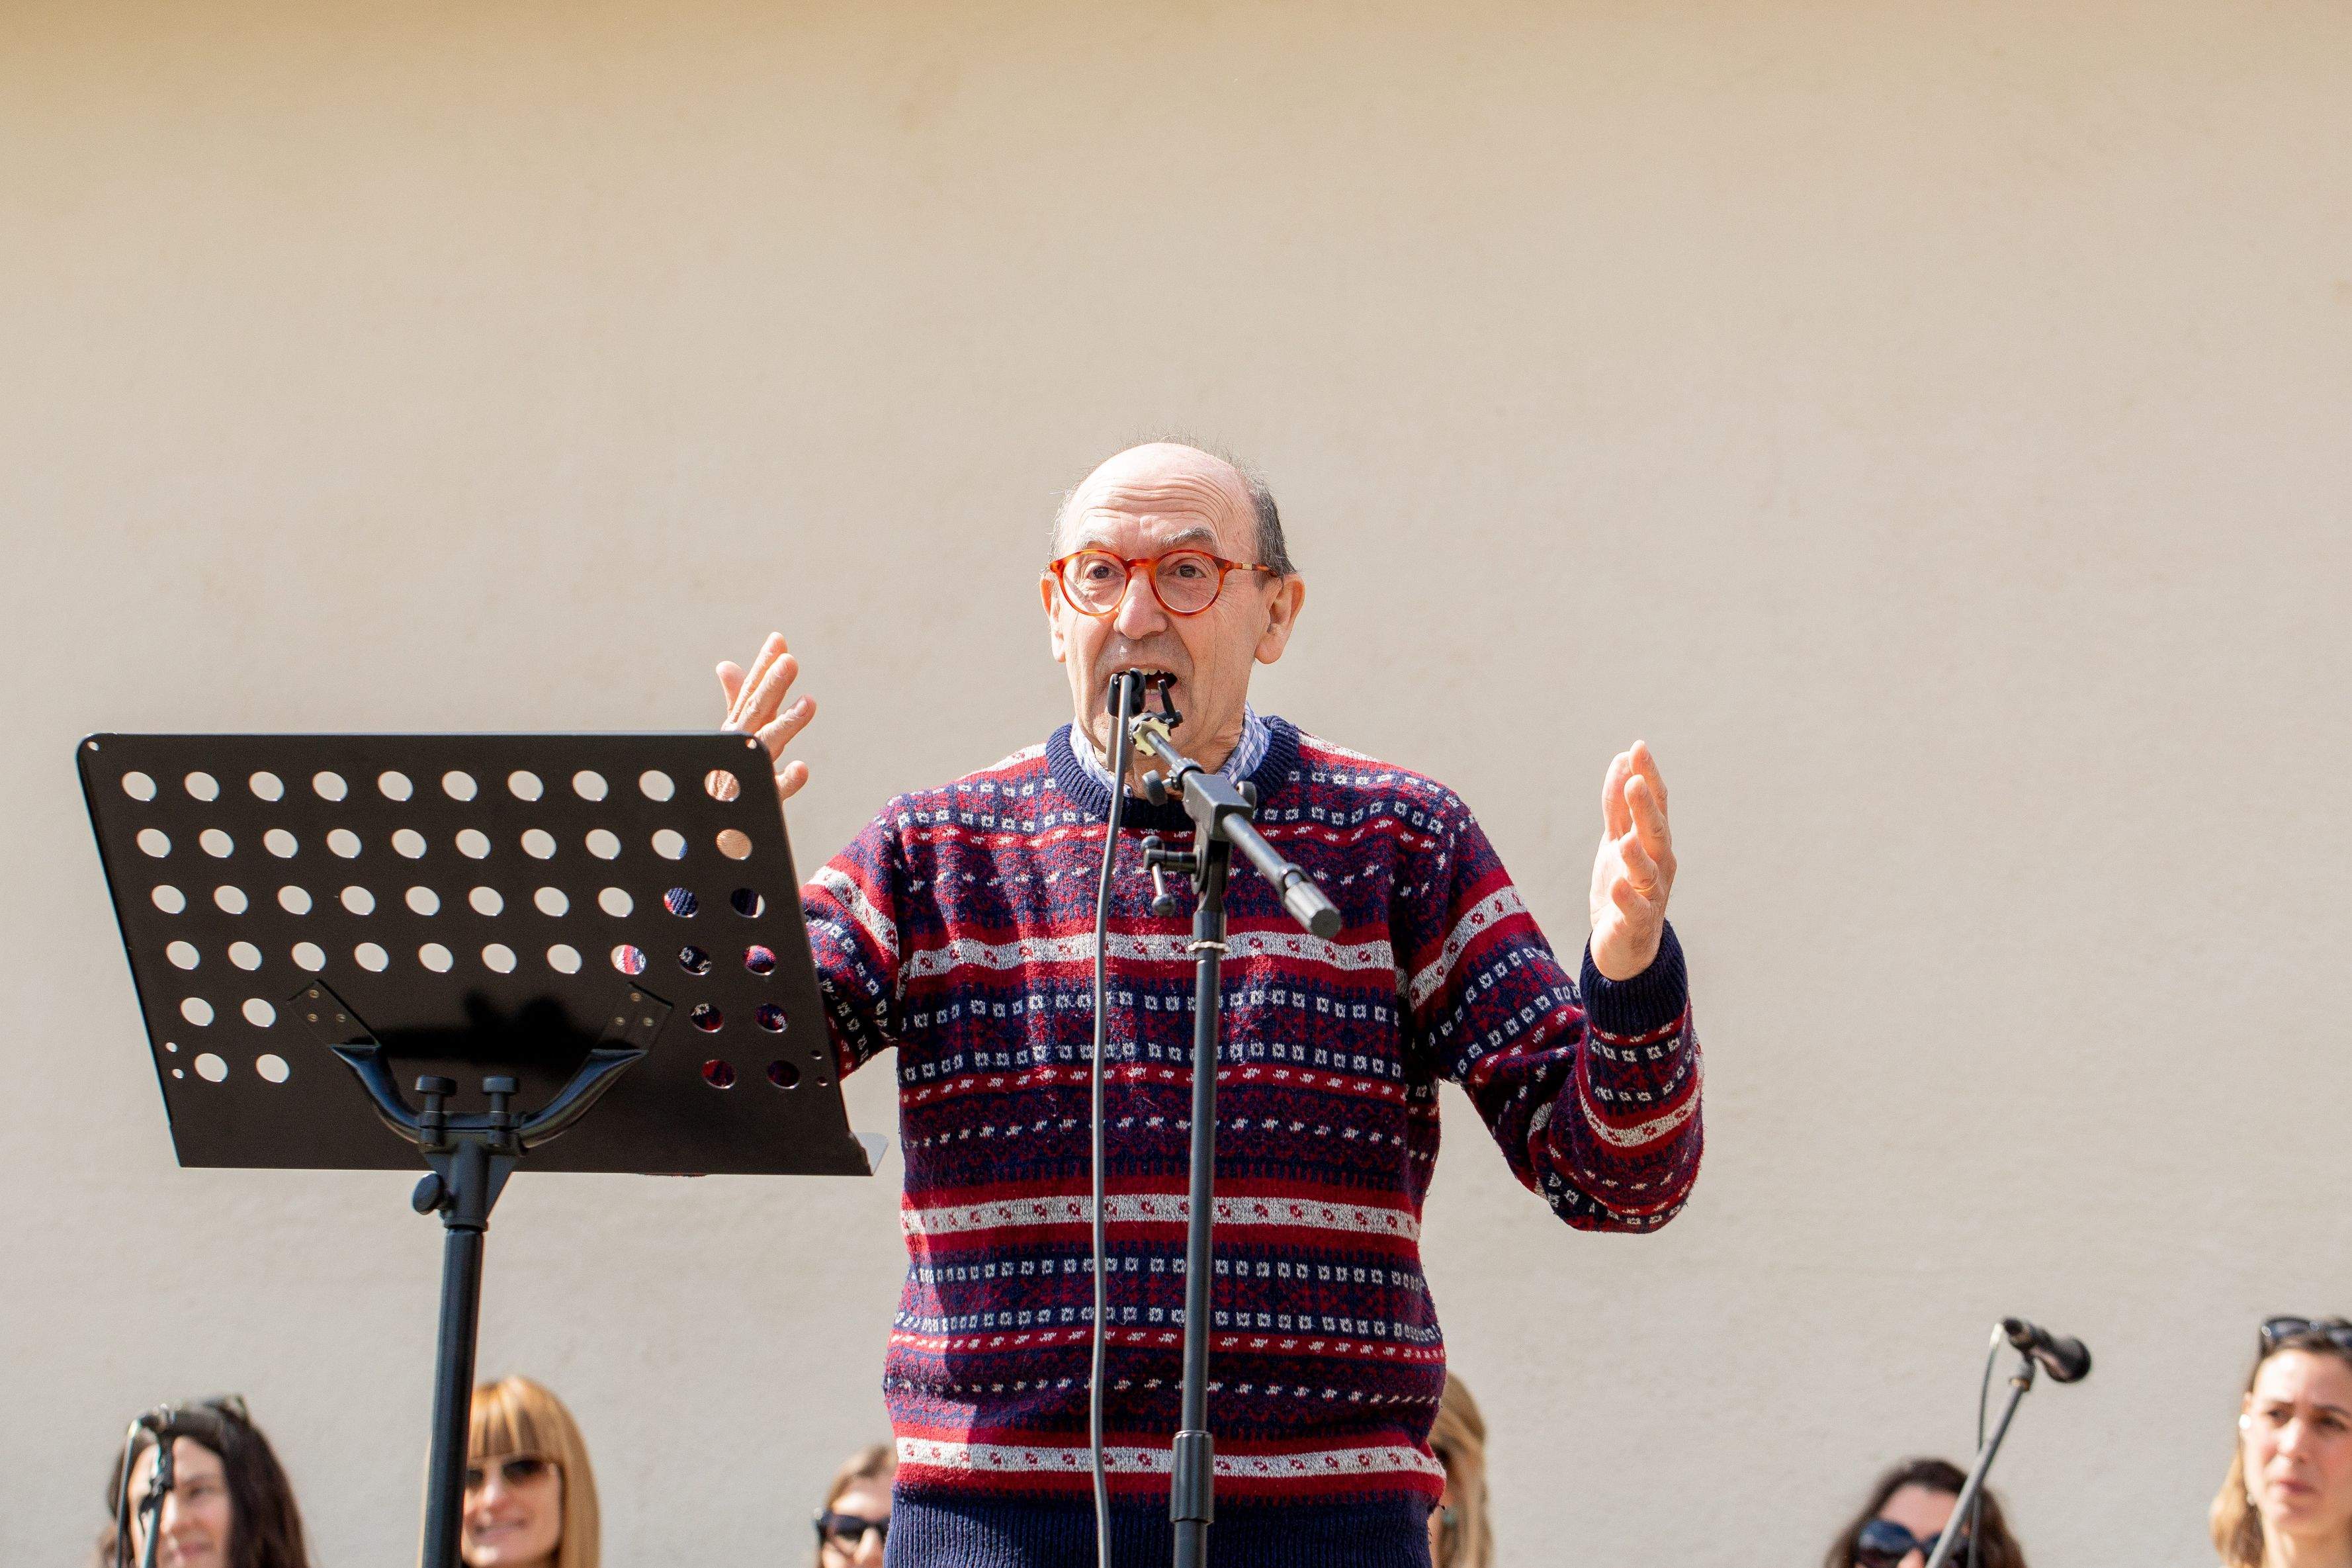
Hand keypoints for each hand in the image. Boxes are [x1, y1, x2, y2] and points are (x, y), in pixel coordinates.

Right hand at [716, 632, 816, 805]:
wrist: (716, 833)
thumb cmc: (726, 779)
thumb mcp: (735, 736)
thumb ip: (736, 701)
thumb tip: (727, 664)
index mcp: (739, 729)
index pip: (752, 692)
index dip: (764, 666)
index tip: (779, 639)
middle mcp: (740, 746)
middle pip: (757, 712)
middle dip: (772, 686)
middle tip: (790, 661)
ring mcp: (748, 774)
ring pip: (766, 745)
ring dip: (786, 723)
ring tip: (810, 703)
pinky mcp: (758, 804)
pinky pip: (773, 792)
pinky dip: (785, 780)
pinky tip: (802, 768)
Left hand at [1588, 741, 1674, 980]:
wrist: (1624, 944)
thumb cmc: (1624, 885)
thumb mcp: (1617, 840)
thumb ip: (1618, 805)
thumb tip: (1622, 759)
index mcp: (1655, 841)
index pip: (1655, 803)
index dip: (1648, 776)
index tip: (1638, 747)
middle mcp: (1660, 865)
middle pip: (1655, 832)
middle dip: (1645, 808)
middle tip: (1634, 781)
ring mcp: (1651, 894)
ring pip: (1647, 871)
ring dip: (1637, 854)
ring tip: (1625, 840)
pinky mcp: (1636, 923)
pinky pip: (1634, 909)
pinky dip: (1627, 898)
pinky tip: (1617, 886)